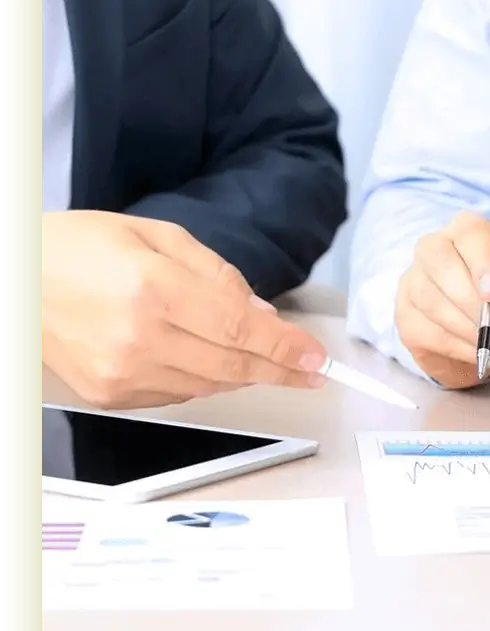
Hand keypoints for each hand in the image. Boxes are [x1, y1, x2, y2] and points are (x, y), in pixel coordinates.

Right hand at [42, 210, 327, 408]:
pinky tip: (215, 362)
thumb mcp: (156, 235)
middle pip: (233, 367)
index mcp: (152, 288)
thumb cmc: (80, 247)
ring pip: (211, 386)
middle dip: (281, 370)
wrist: (12, 281)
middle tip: (312, 371)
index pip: (240, 330)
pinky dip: (207, 380)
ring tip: (269, 361)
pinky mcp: (110, 395)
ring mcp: (122, 373)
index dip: (287, 348)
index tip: (317, 358)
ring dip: (247, 375)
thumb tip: (265, 317)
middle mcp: (138, 338)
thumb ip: (218, 275)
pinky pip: (179, 394)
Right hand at [396, 212, 489, 388]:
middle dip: (473, 302)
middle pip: (439, 261)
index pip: (471, 233)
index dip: (482, 261)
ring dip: (473, 332)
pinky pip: (430, 333)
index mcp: (470, 233)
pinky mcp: (407, 318)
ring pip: (432, 301)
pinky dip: (464, 350)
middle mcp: (434, 249)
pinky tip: (486, 356)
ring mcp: (414, 283)